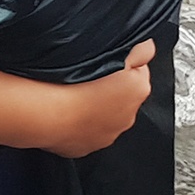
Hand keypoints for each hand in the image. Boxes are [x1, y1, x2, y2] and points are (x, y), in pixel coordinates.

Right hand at [37, 41, 154, 157]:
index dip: (123, 61)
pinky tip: (68, 110)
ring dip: (96, 105)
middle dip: (111, 85)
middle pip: (123, 93)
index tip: (108, 59)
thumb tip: (147, 47)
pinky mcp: (87, 146)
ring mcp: (108, 134)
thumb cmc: (73, 81)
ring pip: (105, 114)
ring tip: (76, 93)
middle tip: (90, 75)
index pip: (139, 69)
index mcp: (139, 88)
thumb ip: (137, 49)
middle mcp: (128, 115)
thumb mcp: (111, 50)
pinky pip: (86, 130)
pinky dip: (81, 121)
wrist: (48, 113)